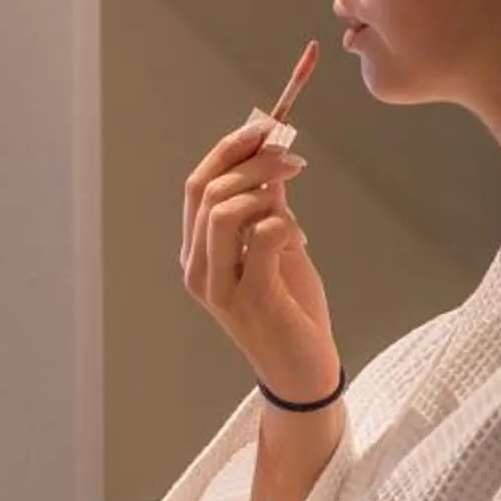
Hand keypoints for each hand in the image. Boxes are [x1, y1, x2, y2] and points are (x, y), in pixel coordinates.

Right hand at [181, 121, 338, 403]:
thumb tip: (271, 153)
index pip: (197, 185)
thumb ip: (268, 205)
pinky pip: (263, 238)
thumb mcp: (279, 248)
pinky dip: (285, 224)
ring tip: (295, 193)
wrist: (303, 373)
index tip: (265, 126)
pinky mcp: (251, 301)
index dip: (228, 149)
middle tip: (292, 155)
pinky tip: (300, 239)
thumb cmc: (291, 311)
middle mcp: (198, 269)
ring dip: (266, 187)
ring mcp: (220, 288)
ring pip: (224, 211)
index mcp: (198, 253)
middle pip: (207, 191)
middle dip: (252, 160)